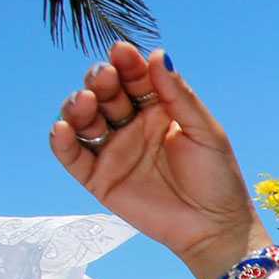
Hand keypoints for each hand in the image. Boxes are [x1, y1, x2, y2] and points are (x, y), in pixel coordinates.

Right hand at [47, 41, 270, 278]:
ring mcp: (113, 150)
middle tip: (106, 78)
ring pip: (83, 119)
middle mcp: (131, 125)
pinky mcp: (98, 178)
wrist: (213, 227)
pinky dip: (61, 141)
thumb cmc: (217, 178)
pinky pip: (71, 156)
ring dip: (78, 105)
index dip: (126, 63)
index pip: (134, 78)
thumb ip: (179, 96)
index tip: (122, 51)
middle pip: (105, 93)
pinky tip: (63, 129)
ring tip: (87, 101)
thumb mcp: (205, 132)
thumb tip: (157, 54)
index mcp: (158, 109)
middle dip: (101, 80)